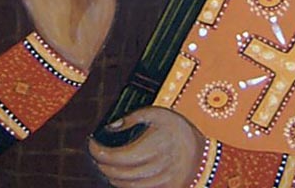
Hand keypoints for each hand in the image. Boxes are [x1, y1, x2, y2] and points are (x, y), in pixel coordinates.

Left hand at [89, 107, 205, 187]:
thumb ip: (134, 117)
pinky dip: (125, 185)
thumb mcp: (159, 113)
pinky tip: (120, 175)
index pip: (116, 157)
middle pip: (118, 174)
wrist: (202, 154)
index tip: (92, 143)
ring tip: (106, 165)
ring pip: (125, 186)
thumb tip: (110, 126)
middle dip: (102, 165)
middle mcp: (155, 168)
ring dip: (111, 177)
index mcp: (152, 147)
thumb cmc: (178, 129)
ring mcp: (159, 183)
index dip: (99, 152)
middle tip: (97, 154)